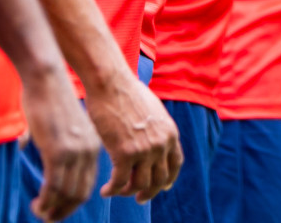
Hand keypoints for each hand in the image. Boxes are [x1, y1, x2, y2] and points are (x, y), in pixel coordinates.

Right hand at [22, 67, 101, 220]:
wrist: (47, 78)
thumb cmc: (47, 97)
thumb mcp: (61, 125)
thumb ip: (53, 141)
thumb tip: (28, 145)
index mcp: (93, 146)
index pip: (87, 184)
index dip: (72, 201)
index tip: (58, 208)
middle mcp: (88, 152)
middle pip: (79, 193)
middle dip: (64, 210)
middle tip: (49, 218)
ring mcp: (74, 153)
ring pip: (66, 193)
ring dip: (52, 209)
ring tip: (41, 213)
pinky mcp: (58, 151)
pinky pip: (53, 187)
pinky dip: (45, 201)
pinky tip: (37, 205)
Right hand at [85, 67, 182, 202]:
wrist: (111, 82)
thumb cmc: (126, 91)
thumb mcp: (152, 109)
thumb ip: (156, 127)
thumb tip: (152, 137)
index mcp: (169, 132)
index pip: (175, 163)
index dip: (168, 178)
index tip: (163, 186)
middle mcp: (161, 144)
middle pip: (160, 179)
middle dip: (150, 192)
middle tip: (139, 198)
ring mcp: (144, 150)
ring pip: (140, 184)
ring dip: (128, 192)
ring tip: (118, 192)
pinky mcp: (124, 153)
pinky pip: (120, 182)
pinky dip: (112, 190)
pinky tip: (105, 191)